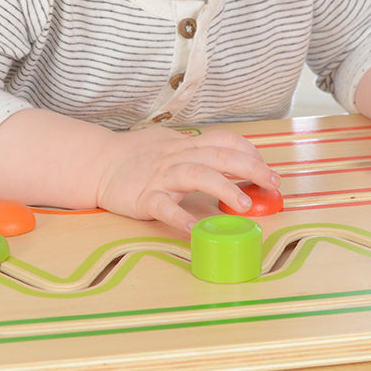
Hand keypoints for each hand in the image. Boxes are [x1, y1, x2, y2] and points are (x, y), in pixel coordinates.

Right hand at [95, 126, 280, 232]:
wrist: (97, 163)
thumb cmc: (137, 156)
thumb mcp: (170, 145)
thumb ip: (197, 152)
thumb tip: (231, 162)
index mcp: (186, 144)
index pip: (225, 140)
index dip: (249, 152)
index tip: (267, 169)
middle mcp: (177, 156)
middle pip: (219, 155)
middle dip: (251, 167)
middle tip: (273, 184)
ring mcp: (160, 176)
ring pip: (196, 175)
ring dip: (224, 188)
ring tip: (245, 205)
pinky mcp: (144, 197)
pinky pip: (165, 207)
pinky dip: (181, 217)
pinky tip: (196, 230)